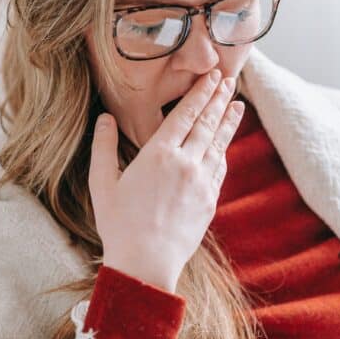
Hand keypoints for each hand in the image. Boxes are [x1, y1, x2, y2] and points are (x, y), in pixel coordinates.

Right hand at [88, 68, 244, 293]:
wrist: (146, 262)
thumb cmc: (118, 224)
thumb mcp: (102, 183)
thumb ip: (103, 146)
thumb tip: (104, 117)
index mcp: (157, 154)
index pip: (184, 114)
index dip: (200, 93)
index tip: (212, 76)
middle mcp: (184, 163)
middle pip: (206, 123)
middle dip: (218, 99)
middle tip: (229, 79)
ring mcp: (201, 182)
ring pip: (218, 144)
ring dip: (228, 121)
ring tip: (237, 104)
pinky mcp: (209, 201)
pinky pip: (219, 169)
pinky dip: (223, 151)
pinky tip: (224, 144)